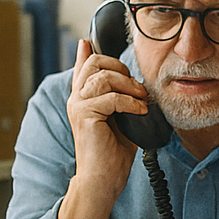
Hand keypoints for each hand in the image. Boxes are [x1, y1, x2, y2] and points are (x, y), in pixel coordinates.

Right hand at [66, 39, 147, 203]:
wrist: (104, 177)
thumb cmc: (115, 152)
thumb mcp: (124, 119)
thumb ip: (126, 100)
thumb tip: (141, 85)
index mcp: (84, 97)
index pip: (82, 66)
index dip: (86, 52)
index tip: (88, 41)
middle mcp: (77, 97)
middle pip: (94, 62)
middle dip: (120, 67)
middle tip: (138, 87)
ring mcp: (78, 106)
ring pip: (103, 77)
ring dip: (129, 85)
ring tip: (142, 100)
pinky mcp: (85, 116)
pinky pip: (110, 97)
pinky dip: (131, 102)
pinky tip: (140, 112)